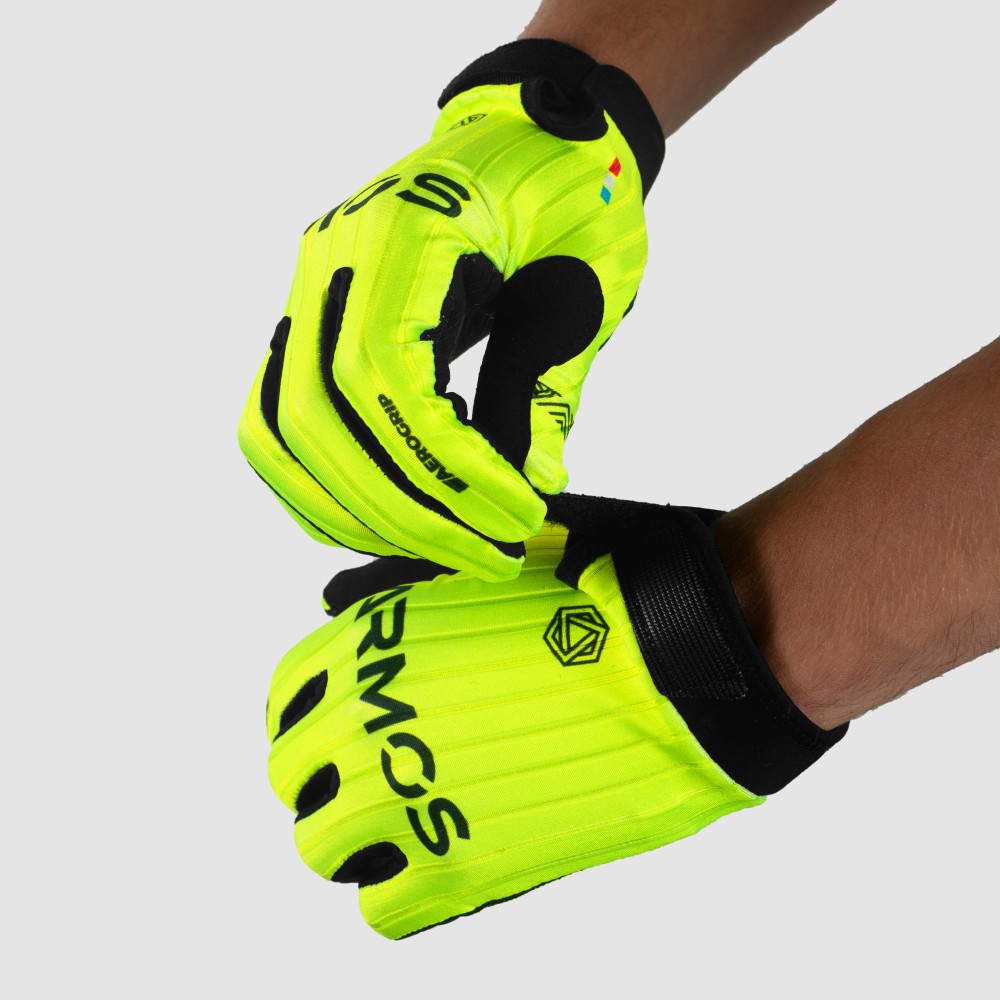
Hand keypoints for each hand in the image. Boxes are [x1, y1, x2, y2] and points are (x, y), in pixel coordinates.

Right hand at [238, 41, 662, 579]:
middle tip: (484, 555)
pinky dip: (324, 484)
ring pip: (286, 426)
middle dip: (406, 506)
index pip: (388, 378)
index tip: (512, 516)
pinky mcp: (318, 316)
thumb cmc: (574, 197)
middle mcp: (337, 257)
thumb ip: (542, 387)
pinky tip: (385, 518)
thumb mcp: (581, 289)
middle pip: (323, 414)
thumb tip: (526, 487)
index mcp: (406, 230)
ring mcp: (316, 285)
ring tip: (444, 548)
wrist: (543, 137)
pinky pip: (282, 416)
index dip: (448, 467)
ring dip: (361, 509)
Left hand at [266, 494, 844, 937]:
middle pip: (294, 778)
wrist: (677, 664)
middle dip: (326, 779)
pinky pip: (383, 908)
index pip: (288, 699)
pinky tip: (435, 867)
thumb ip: (399, 591)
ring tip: (404, 829)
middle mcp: (372, 723)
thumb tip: (333, 601)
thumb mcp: (487, 568)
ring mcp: (410, 798)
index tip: (341, 729)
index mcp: (373, 648)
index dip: (310, 717)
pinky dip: (399, 892)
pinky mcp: (463, 866)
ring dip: (352, 841)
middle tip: (379, 779)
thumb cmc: (598, 602)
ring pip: (322, 848)